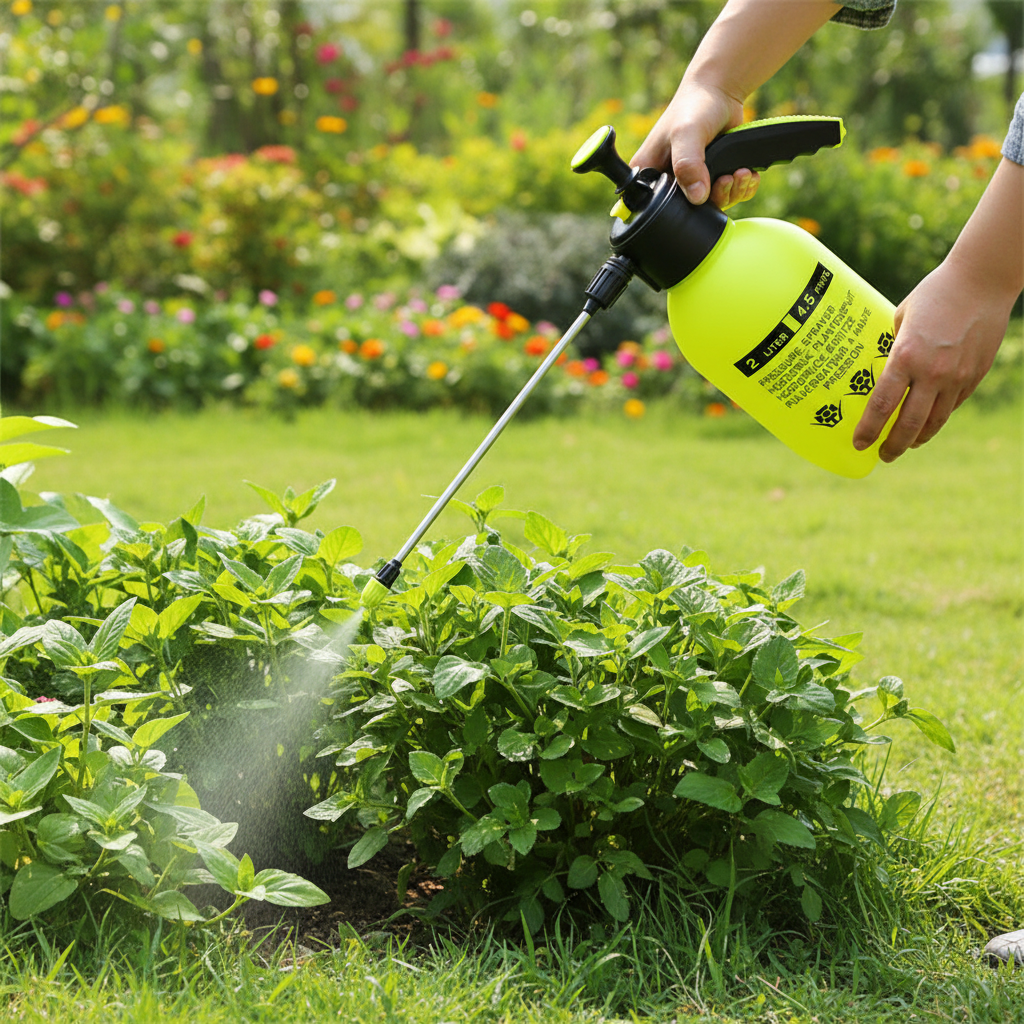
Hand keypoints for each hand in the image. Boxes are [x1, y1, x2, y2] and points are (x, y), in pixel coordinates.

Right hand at [630, 81, 759, 209]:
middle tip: (727, 178)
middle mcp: (669, 181)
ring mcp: (693, 181)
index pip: (657, 209)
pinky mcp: (713, 178)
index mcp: (650, 175)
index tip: (702, 194)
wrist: (720, 91)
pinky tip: (747, 173)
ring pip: (713, 205)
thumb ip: (688, 164)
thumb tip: (697, 198)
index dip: (680, 210)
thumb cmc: (694, 107)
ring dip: (732, 192)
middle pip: (691, 210)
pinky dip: (742, 189)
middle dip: (715, 198)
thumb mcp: (686, 133)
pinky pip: (730, 196)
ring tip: (740, 173)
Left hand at [852, 261, 1011, 461]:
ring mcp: (956, 377)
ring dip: (917, 439)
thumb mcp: (901, 318)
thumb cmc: (934, 294)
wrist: (982, 281)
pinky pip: (953, 406)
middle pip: (908, 424)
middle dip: (893, 446)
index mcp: (905, 356)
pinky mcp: (974, 376)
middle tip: (882, 456)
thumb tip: (880, 369)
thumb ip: (893, 348)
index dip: (868, 430)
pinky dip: (938, 418)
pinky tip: (928, 423)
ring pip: (934, 422)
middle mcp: (931, 372)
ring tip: (906, 446)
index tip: (859, 444)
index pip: (881, 405)